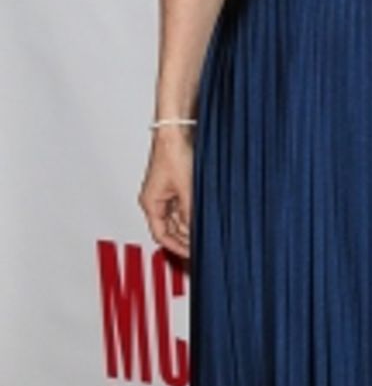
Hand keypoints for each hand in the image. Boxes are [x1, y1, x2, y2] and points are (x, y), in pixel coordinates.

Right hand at [139, 129, 193, 258]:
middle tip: (201, 246)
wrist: (176, 131)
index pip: (161, 234)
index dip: (176, 247)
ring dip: (190, 224)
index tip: (191, 254)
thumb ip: (190, 214)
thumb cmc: (174, 153)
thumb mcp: (187, 190)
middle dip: (185, 237)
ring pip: (178, 217)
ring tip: (206, 232)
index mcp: (150, 202)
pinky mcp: (176, 183)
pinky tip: (205, 215)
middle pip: (170, 227)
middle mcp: (156, 198)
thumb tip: (195, 233)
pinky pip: (183, 205)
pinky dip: (193, 212)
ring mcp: (166, 191)